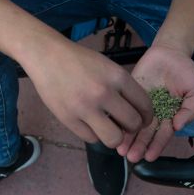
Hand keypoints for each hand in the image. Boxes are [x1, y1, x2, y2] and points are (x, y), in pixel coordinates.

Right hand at [24, 41, 153, 147]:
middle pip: (133, 124)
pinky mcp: (68, 119)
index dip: (147, 116)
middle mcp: (104, 93)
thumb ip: (121, 87)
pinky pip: (91, 138)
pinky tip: (89, 124)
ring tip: (108, 128)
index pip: (144, 104)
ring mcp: (85, 108)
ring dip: (114, 136)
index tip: (143, 120)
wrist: (46, 56)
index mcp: (117, 77)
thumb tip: (135, 111)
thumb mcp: (107, 66)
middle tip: (125, 126)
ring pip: (113, 138)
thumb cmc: (78, 60)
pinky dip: (93, 134)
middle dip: (132, 128)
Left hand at [117, 44, 193, 161]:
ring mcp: (141, 103)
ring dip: (127, 138)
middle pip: (146, 133)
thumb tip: (178, 126)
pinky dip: (119, 118)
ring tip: (121, 149)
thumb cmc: (186, 71)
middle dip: (139, 146)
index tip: (150, 157)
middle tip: (131, 157)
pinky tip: (114, 128)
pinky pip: (124, 107)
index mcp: (170, 115)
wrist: (170, 50)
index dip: (157, 146)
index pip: (163, 134)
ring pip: (133, 123)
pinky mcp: (131, 92)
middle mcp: (155, 112)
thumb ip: (190, 109)